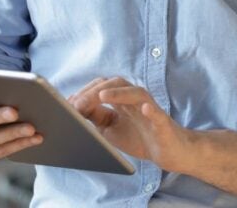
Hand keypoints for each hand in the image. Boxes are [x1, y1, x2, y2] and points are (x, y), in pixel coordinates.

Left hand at [68, 77, 191, 171]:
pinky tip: (144, 108)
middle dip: (94, 92)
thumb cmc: (140, 137)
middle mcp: (136, 99)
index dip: (84, 93)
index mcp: (122, 99)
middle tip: (77, 104)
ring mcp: (150, 109)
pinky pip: (158, 114)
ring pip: (136, 94)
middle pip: (116, 84)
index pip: (102, 87)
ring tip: (103, 96)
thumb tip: (73, 109)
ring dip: (119, 93)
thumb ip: (95, 117)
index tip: (67, 104)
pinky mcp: (162, 123)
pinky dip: (151, 110)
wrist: (169, 152)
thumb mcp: (110, 128)